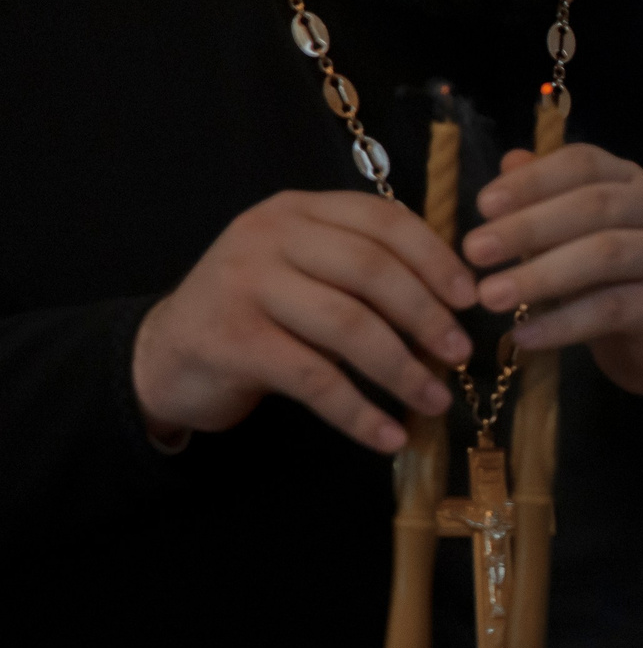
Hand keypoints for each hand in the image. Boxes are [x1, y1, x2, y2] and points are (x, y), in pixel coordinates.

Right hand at [132, 190, 476, 453]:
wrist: (166, 354)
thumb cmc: (260, 312)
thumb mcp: (307, 271)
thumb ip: (365, 269)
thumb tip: (455, 302)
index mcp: (297, 210)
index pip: (381, 220)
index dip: (434, 259)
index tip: (470, 298)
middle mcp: (267, 237)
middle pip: (371, 270)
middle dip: (426, 315)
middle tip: (459, 354)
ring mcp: (244, 286)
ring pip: (348, 326)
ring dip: (402, 370)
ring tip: (436, 401)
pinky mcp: (232, 343)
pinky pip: (315, 380)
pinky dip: (360, 412)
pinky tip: (389, 437)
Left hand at [463, 145, 642, 397]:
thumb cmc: (610, 271)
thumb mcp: (573, 232)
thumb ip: (544, 198)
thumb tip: (509, 160)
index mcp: (627, 180)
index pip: (583, 164)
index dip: (534, 180)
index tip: (483, 205)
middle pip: (593, 207)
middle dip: (528, 227)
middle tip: (474, 251)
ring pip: (604, 256)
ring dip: (541, 275)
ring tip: (490, 296)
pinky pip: (611, 309)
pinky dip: (563, 323)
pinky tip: (523, 335)